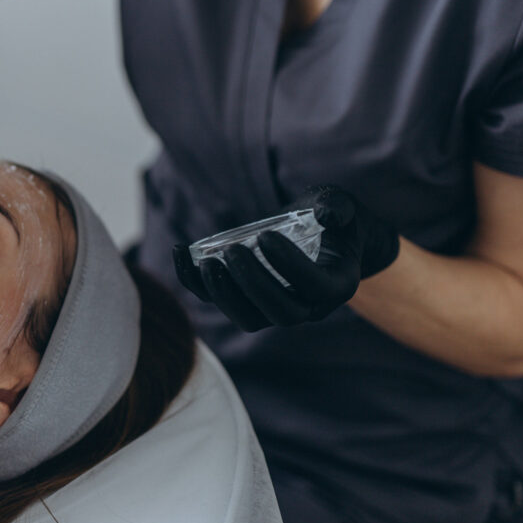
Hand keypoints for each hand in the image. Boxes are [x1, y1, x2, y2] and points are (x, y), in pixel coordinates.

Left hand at [172, 186, 399, 330]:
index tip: (266, 236)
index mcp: (335, 285)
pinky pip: (218, 300)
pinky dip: (195, 282)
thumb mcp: (341, 205)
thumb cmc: (332, 218)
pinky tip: (180, 251)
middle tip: (232, 251)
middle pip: (280, 312)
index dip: (289, 266)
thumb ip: (337, 207)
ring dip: (223, 294)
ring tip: (206, 262)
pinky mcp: (244, 299)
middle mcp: (307, 306)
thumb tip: (328, 214)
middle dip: (252, 284)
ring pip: (248, 317)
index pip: (313, 287)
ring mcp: (273, 308)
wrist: (321, 234)